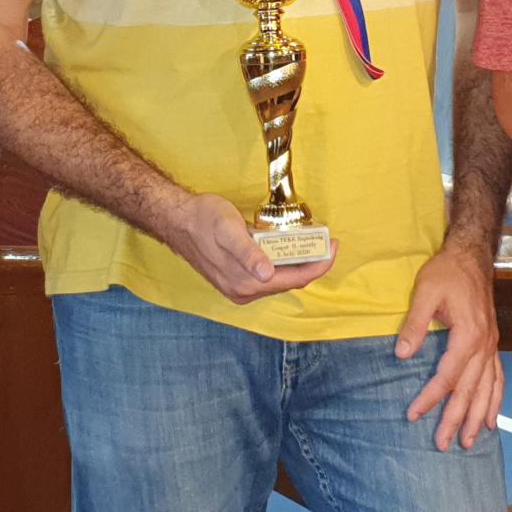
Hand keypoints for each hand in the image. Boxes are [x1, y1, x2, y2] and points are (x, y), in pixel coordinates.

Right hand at [161, 191, 333, 304]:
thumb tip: (266, 275)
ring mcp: (239, 288)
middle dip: (312, 263)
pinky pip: (269, 277)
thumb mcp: (228, 230)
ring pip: (280, 280)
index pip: (295, 279)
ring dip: (297, 263)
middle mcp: (244, 291)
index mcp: (245, 282)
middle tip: (326, 240)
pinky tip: (288, 248)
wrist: (178, 220)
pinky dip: (283, 264)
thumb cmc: (203, 219)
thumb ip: (248, 253)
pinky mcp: (236, 281)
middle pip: (290, 282)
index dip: (319, 264)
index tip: (333, 246)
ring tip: (311, 242)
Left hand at [396, 243, 503, 450]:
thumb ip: (415, 324)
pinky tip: (492, 418)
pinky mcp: (491, 344)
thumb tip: (402, 353)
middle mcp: (483, 346)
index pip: (447, 376)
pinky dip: (495, 400)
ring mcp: (490, 346)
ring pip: (487, 390)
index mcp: (468, 335)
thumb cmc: (447, 272)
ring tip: (469, 441)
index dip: (430, 397)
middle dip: (456, 419)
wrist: (470, 257)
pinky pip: (496, 378)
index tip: (414, 414)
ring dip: (478, 417)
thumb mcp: (425, 292)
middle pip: (469, 390)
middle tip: (442, 443)